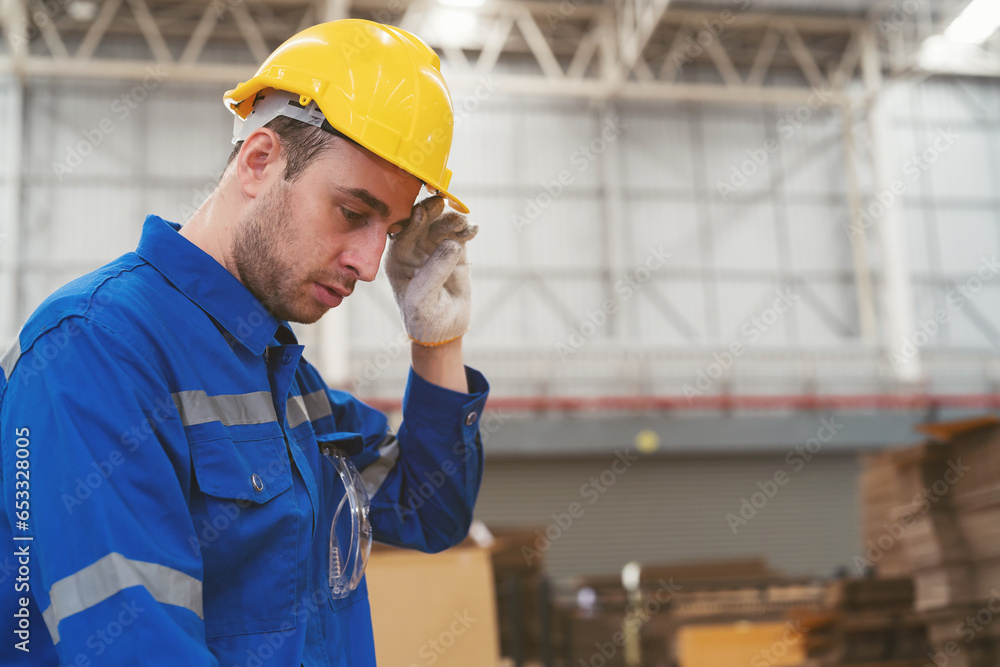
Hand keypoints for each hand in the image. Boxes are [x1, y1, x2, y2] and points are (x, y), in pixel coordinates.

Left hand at [386, 196, 477, 345]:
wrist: (444, 329)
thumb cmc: (424, 317)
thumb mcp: (422, 298)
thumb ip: (434, 270)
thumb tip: (452, 243)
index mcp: (397, 259)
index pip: (402, 234)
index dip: (411, 222)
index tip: (420, 213)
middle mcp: (414, 249)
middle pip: (421, 222)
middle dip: (431, 212)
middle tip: (442, 203)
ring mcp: (434, 248)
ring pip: (441, 225)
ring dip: (451, 220)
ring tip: (462, 223)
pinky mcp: (455, 251)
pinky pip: (460, 234)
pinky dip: (466, 229)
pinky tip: (473, 230)